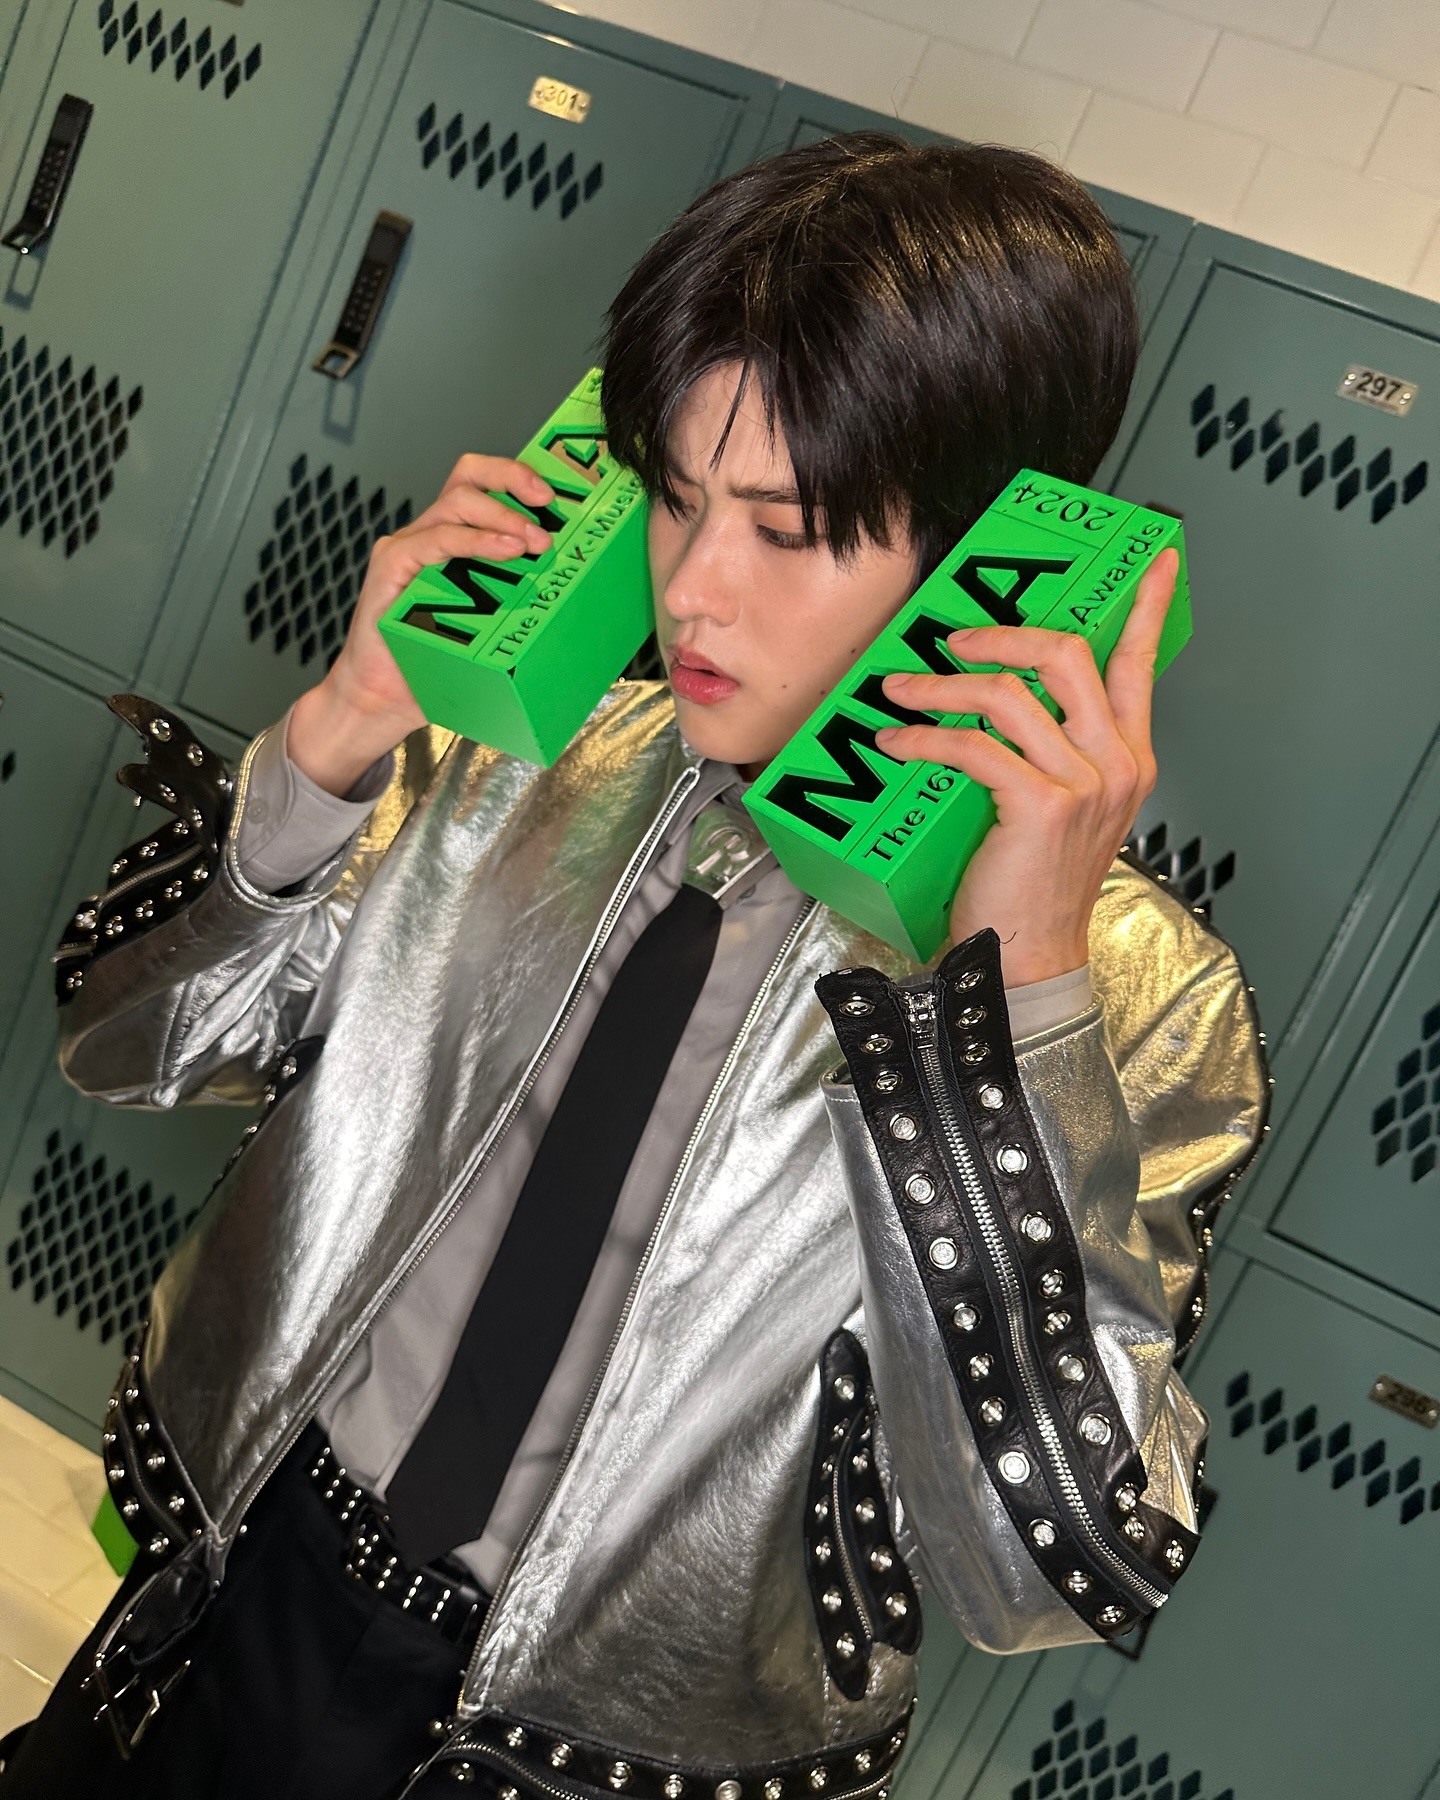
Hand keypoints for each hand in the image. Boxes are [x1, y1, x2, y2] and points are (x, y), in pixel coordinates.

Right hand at [287, 455, 554, 795]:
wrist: (385, 700)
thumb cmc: (438, 666)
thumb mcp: (494, 629)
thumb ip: (525, 607)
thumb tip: (588, 612)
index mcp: (457, 540)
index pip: (486, 485)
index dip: (521, 477)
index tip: (560, 495)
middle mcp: (432, 533)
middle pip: (470, 475)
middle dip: (513, 477)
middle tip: (548, 502)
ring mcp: (411, 546)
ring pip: (458, 499)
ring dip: (503, 514)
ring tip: (535, 541)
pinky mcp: (393, 565)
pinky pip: (436, 538)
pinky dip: (475, 539)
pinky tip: (506, 550)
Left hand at [873, 549, 1176, 985]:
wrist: (1033, 956)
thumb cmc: (1037, 887)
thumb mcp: (1067, 811)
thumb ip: (1057, 754)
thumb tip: (1003, 699)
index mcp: (1129, 758)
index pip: (1140, 666)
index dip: (1147, 607)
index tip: (1155, 560)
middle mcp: (1116, 763)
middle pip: (1069, 654)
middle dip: (1002, 631)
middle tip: (955, 637)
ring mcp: (1083, 783)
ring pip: (1010, 692)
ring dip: (940, 683)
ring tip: (899, 688)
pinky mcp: (1041, 805)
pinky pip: (974, 745)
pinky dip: (924, 737)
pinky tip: (895, 740)